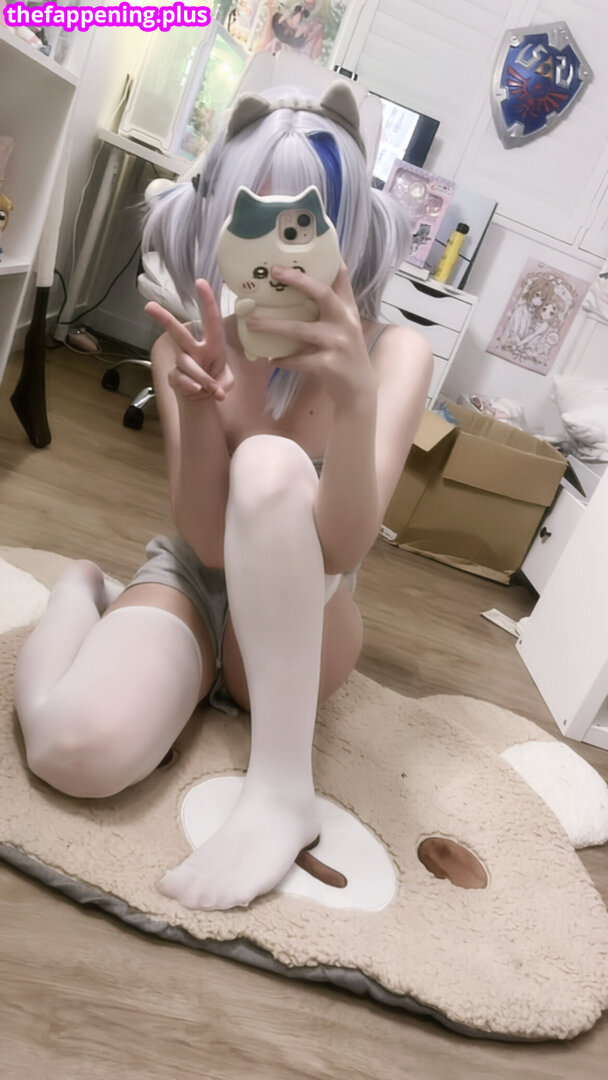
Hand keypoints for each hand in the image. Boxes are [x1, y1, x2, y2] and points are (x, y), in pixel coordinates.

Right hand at [145, 279, 233, 402]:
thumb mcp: (228, 381)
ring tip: (211, 389)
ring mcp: (182, 361)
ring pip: (187, 364)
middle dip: (164, 319)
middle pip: (178, 332)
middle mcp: (195, 349)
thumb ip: (223, 383)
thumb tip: (210, 387)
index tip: (200, 282)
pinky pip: (181, 379)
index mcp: (212, 344)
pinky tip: (197, 391)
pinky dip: (192, 387)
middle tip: (148, 306)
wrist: (202, 398)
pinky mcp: (174, 375)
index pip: (211, 320)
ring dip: (202, 378)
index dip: (207, 301)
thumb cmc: (216, 381)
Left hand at [245, 261, 375, 408]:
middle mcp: (346, 322)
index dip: (329, 258)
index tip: (312, 241)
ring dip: (274, 325)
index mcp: (347, 309)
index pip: (341, 277)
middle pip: (322, 293)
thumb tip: (295, 291)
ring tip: (253, 323)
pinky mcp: (330, 365)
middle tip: (274, 271)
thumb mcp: (342, 328)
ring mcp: (339, 343)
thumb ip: (326, 311)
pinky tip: (272, 359)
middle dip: (298, 280)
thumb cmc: (344, 355)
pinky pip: (300, 359)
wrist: (359, 390)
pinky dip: (284, 359)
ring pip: (302, 329)